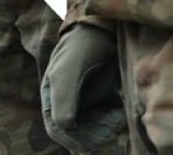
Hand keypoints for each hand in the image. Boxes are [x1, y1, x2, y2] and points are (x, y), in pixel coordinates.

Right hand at [41, 23, 126, 153]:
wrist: (104, 29)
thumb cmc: (82, 46)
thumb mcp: (69, 69)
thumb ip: (64, 96)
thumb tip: (64, 126)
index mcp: (51, 95)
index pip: (57, 128)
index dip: (72, 139)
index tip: (91, 143)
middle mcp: (67, 100)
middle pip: (76, 132)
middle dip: (94, 136)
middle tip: (112, 131)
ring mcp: (85, 100)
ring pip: (93, 128)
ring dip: (106, 129)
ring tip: (119, 119)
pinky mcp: (103, 98)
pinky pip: (107, 118)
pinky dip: (115, 121)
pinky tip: (121, 113)